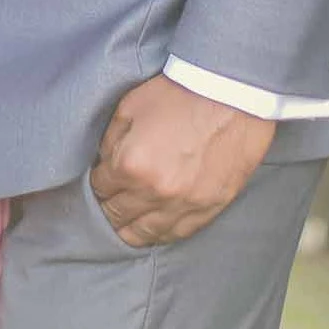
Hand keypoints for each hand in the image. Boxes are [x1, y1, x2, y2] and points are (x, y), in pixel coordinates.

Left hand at [90, 73, 275, 247]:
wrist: (231, 94)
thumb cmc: (180, 94)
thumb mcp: (130, 106)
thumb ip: (111, 140)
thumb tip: (105, 163)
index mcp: (131, 165)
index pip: (101, 188)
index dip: (97, 182)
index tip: (100, 180)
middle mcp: (155, 192)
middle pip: (118, 215)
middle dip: (108, 209)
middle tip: (107, 204)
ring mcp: (184, 205)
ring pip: (146, 233)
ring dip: (131, 230)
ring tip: (124, 226)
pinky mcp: (209, 209)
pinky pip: (178, 234)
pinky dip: (162, 234)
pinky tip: (154, 231)